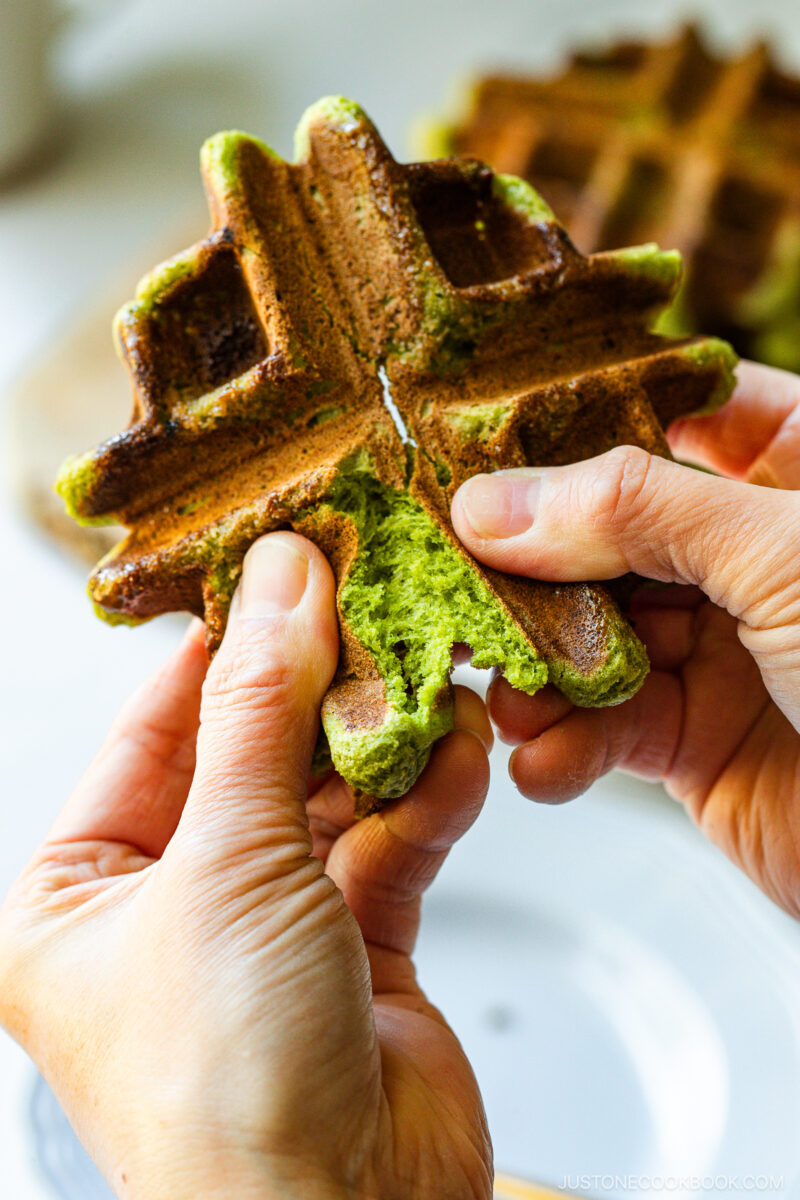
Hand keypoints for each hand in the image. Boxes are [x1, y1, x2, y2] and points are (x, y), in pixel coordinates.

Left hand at [0, 533, 492, 1199]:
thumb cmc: (222, 1087)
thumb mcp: (225, 862)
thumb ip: (259, 710)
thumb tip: (282, 583)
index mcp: (81, 892)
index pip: (155, 727)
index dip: (224, 643)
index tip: (286, 567)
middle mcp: (169, 905)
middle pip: (252, 751)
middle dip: (320, 688)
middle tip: (376, 605)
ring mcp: (267, 925)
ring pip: (331, 793)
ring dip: (385, 740)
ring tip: (433, 681)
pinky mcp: (357, 948)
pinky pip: (389, 844)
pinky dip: (426, 800)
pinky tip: (456, 757)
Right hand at [451, 360, 799, 917]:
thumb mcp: (788, 554)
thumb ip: (638, 511)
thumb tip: (494, 501)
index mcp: (794, 469)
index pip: (666, 413)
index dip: (571, 422)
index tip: (478, 439)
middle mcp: (747, 551)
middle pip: (602, 529)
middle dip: (528, 565)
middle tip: (454, 580)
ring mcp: (717, 646)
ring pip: (587, 631)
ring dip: (535, 667)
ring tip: (506, 695)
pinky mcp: (693, 740)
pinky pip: (601, 730)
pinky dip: (562, 750)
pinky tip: (544, 764)